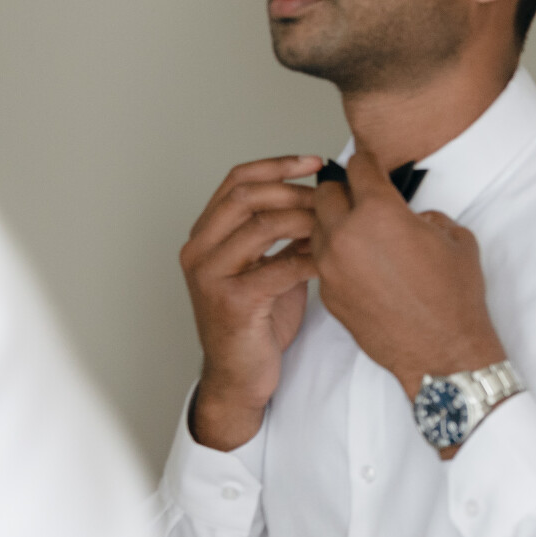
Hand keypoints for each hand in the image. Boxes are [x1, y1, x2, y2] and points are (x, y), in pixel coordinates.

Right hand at [181, 155, 326, 449]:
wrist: (241, 375)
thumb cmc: (259, 321)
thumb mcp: (271, 266)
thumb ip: (286, 235)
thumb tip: (326, 201)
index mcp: (205, 235)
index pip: (236, 180)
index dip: (278, 165)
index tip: (316, 161)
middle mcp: (199, 250)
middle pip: (246, 196)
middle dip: (294, 190)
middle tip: (331, 196)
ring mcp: (210, 276)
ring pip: (260, 226)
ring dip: (306, 220)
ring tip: (336, 226)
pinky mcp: (232, 302)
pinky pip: (277, 268)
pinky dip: (311, 259)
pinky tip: (333, 261)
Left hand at [311, 149, 506, 399]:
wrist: (442, 351)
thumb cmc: (455, 298)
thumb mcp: (456, 240)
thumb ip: (426, 217)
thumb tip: (411, 217)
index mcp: (380, 213)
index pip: (358, 167)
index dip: (367, 162)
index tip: (370, 164)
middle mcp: (346, 234)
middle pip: (325, 193)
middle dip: (344, 191)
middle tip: (362, 199)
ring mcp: (331, 266)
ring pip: (316, 226)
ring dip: (334, 224)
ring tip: (359, 235)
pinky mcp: (327, 292)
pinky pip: (321, 260)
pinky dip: (336, 256)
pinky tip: (360, 266)